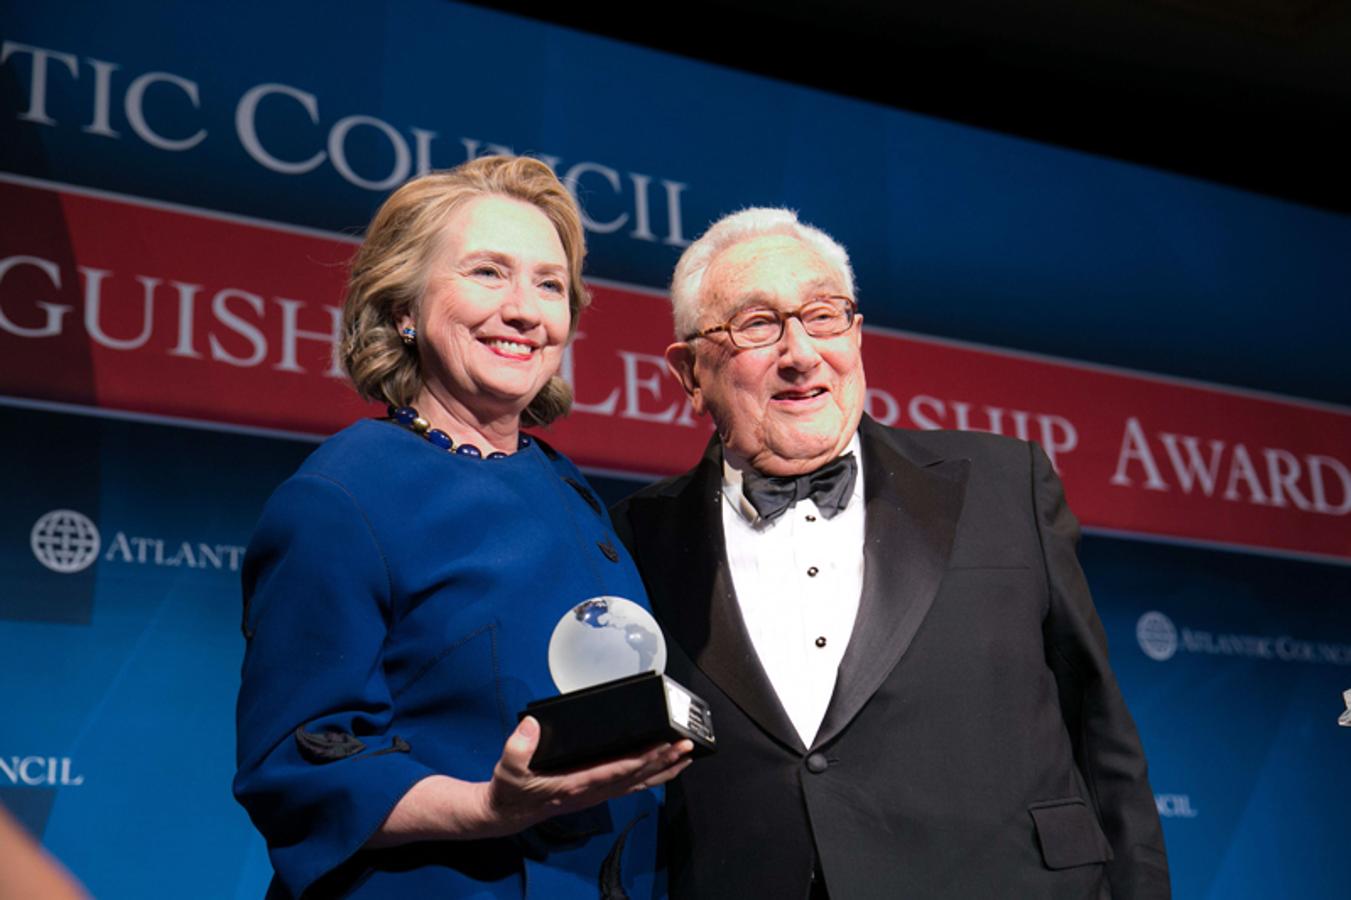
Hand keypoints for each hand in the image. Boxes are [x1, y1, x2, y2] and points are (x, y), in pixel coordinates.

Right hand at [470, 717, 693, 837]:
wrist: (506, 813)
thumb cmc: (510, 789)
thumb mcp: (507, 767)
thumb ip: (518, 746)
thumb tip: (531, 725)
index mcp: (575, 784)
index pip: (616, 770)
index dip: (642, 759)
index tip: (662, 746)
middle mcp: (591, 791)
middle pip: (635, 777)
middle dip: (663, 761)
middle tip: (686, 746)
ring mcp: (595, 794)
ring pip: (637, 784)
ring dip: (663, 771)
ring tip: (685, 757)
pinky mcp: (594, 792)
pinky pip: (629, 786)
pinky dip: (650, 777)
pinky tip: (662, 769)